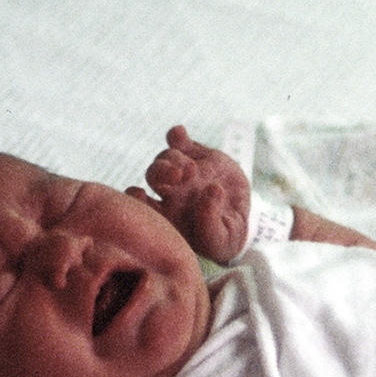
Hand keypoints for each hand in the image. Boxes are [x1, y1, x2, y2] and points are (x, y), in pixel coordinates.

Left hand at [128, 125, 252, 262]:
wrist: (239, 216)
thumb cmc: (224, 237)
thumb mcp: (221, 243)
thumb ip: (211, 228)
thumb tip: (211, 191)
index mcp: (166, 216)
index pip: (142, 206)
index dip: (136, 199)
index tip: (141, 194)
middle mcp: (168, 192)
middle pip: (154, 176)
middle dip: (161, 172)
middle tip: (178, 175)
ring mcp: (180, 171)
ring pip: (167, 158)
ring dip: (175, 159)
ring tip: (192, 170)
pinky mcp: (195, 153)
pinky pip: (179, 141)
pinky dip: (176, 136)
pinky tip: (179, 133)